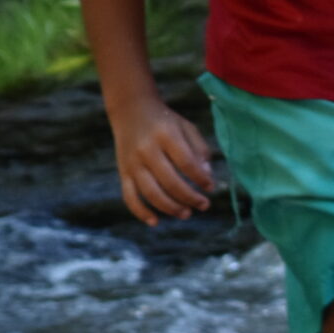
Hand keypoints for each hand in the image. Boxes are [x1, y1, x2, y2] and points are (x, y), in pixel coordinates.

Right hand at [110, 101, 213, 224]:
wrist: (130, 110)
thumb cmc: (165, 121)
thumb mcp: (186, 127)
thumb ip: (200, 150)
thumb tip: (207, 179)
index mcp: (165, 135)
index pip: (186, 163)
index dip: (201, 178)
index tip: (210, 187)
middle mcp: (146, 149)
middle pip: (170, 181)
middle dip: (190, 197)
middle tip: (204, 205)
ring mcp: (132, 163)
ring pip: (151, 193)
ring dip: (171, 208)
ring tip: (187, 214)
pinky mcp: (123, 172)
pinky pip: (129, 197)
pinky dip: (141, 212)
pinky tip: (155, 222)